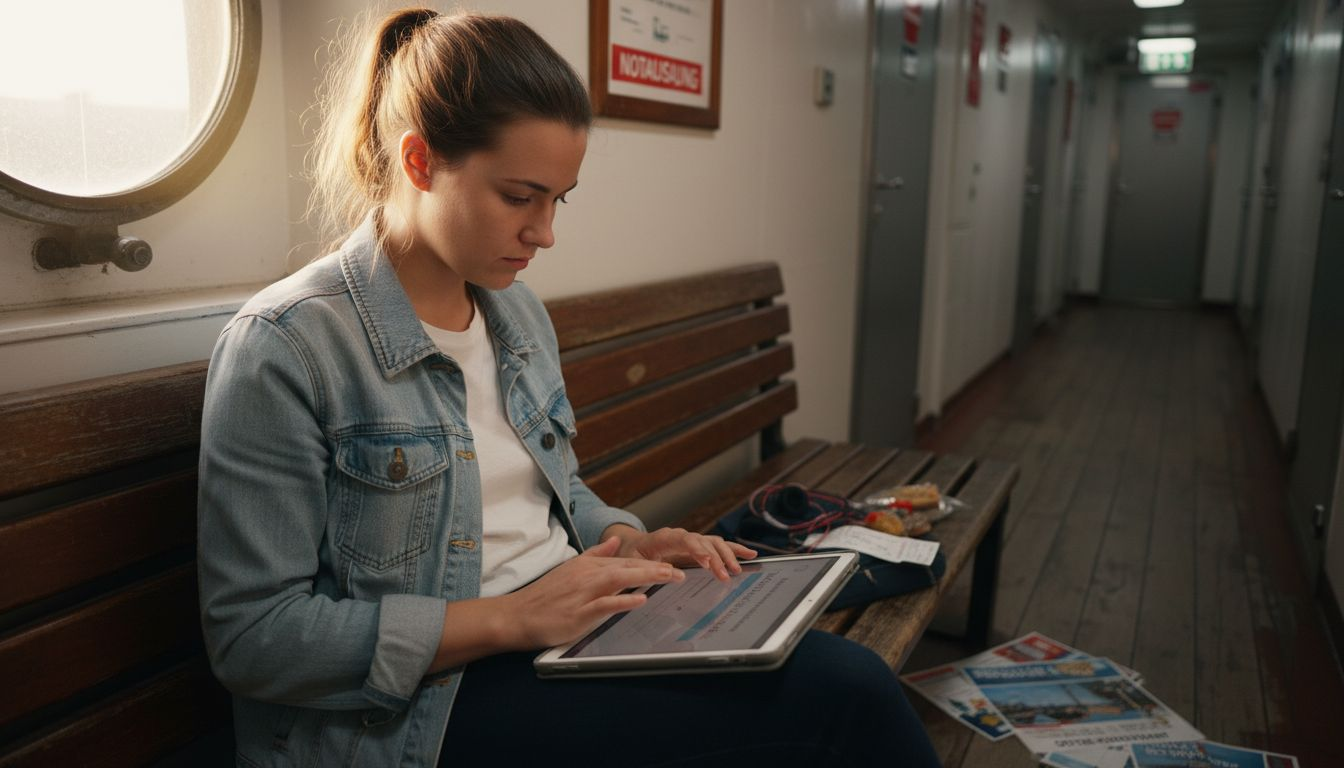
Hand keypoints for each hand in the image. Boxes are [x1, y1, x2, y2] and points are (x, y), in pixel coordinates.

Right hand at [496, 537, 683, 649]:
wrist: (517, 614)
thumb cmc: (545, 596)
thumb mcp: (570, 569)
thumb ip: (594, 555)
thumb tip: (613, 542)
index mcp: (587, 566)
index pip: (624, 561)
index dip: (650, 563)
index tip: (671, 565)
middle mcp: (587, 576)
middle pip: (627, 567)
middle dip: (656, 569)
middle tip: (681, 571)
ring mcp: (583, 593)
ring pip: (620, 580)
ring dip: (647, 577)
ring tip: (670, 578)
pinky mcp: (578, 613)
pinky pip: (605, 604)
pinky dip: (624, 600)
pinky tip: (641, 599)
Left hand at [602, 525, 756, 580]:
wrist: (632, 546)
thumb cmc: (632, 554)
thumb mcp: (633, 562)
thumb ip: (650, 567)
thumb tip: (673, 574)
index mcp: (665, 537)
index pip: (686, 539)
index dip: (697, 550)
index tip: (707, 564)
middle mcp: (682, 535)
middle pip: (704, 543)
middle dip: (717, 558)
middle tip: (726, 576)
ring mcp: (692, 540)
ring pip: (715, 543)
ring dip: (728, 555)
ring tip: (738, 570)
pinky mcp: (699, 546)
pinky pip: (719, 546)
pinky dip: (735, 549)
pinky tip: (750, 555)